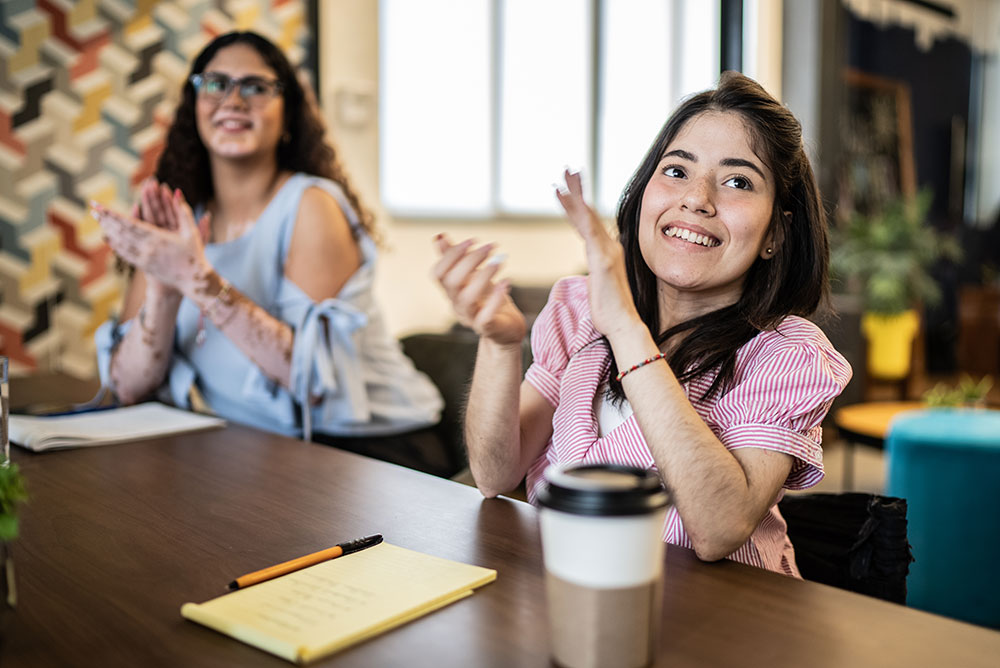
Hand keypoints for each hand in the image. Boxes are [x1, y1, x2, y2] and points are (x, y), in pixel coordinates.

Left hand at [93, 190, 213, 295]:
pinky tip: (108, 237)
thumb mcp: (192, 231)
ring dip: (108, 229)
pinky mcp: (144, 266)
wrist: (193, 280)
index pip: (129, 224)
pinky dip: (115, 244)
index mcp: (158, 239)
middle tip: (92, 207)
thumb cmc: (194, 254)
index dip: (113, 214)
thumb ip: (183, 211)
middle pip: (121, 232)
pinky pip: (125, 253)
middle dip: (106, 219)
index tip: (100, 205)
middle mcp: (147, 249)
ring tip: (97, 219)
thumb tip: (176, 191)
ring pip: (120, 242)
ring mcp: (144, 258)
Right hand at [432, 235, 526, 345]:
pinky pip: (486, 316)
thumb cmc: (487, 300)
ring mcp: (471, 317)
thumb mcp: (472, 276)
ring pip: (467, 298)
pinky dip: (496, 297)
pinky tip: (507, 281)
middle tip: (491, 246)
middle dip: (470, 260)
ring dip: (484, 275)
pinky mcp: (487, 327)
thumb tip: (438, 237)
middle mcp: (457, 304)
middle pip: (452, 282)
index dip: (451, 255)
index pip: (438, 273)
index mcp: (451, 291)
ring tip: (500, 260)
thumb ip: (456, 259)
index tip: (472, 240)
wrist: (506, 329)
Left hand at [556, 170, 641, 339]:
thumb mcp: (599, 285)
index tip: (568, 187)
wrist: (622, 324)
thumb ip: (597, 271)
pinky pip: (588, 231)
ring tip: (564, 175)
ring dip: (575, 195)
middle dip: (577, 189)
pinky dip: (577, 213)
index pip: (589, 223)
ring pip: (587, 217)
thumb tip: (595, 271)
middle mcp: (608, 247)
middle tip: (567, 169)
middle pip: (589, 213)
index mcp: (606, 251)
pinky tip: (567, 199)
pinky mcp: (602, 260)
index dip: (578, 204)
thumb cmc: (610, 310)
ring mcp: (606, 252)